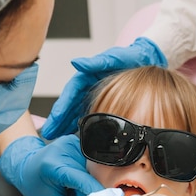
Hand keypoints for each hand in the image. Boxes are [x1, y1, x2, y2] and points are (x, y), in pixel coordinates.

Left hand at [0, 134, 102, 195]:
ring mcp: (72, 142)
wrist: (26, 166)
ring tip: (77, 186)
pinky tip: (79, 175)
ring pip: (95, 166)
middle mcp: (64, 149)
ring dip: (92, 179)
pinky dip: (90, 171)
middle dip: (93, 188)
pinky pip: (92, 160)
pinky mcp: (77, 140)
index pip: (82, 179)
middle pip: (91, 172)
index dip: (98, 192)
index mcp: (53, 165)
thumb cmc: (37, 186)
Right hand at [41, 37, 166, 138]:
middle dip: (58, 121)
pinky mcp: (102, 103)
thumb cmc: (130, 56)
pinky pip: (89, 117)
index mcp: (86, 77)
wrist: (147, 60)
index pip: (69, 94)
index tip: (53, 120)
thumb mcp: (114, 57)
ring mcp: (93, 96)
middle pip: (69, 106)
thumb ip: (97, 61)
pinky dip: (82, 127)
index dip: (60, 108)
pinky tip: (77, 138)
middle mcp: (87, 88)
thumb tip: (77, 63)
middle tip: (48, 134)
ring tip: (57, 139)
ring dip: (66, 126)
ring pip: (76, 113)